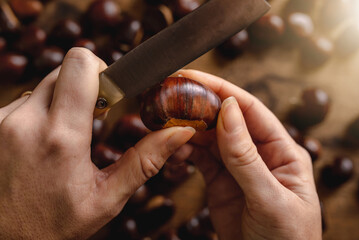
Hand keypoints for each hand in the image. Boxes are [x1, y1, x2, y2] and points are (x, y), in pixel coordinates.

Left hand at [0, 48, 194, 238]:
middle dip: (86, 86)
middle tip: (93, 115)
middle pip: (64, 70)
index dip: (102, 70)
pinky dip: (40, 113)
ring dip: (62, 101)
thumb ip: (145, 160)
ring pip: (44, 85)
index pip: (81, 65)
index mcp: (62, 137)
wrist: (4, 238)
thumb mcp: (107, 198)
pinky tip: (43, 141)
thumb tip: (179, 133)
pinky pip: (24, 101)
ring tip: (65, 135)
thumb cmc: (53, 223)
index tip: (110, 94)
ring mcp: (4, 121)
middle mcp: (27, 122)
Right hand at [172, 70, 320, 239]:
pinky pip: (200, 158)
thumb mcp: (270, 198)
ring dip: (189, 128)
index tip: (196, 79)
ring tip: (167, 120)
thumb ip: (246, 157)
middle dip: (201, 106)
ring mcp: (237, 167)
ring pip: (209, 138)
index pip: (251, 111)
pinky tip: (174, 146)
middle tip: (173, 94)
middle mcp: (259, 154)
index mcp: (283, 152)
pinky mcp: (219, 180)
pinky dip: (185, 150)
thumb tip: (229, 111)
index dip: (223, 91)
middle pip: (226, 120)